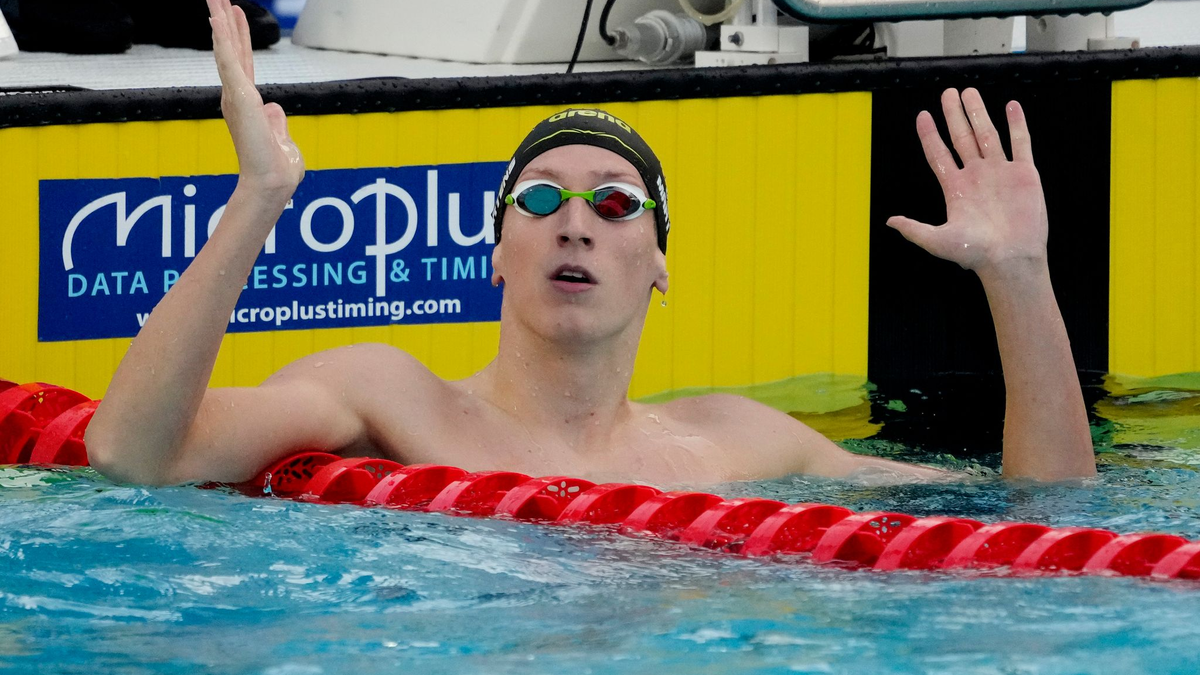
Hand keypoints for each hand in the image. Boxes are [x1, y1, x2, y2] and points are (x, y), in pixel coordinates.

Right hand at [208, 0, 303, 193]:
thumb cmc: (277, 169)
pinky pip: (229, 61)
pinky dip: (223, 39)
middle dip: (224, 22)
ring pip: (225, 51)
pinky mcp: (239, 97)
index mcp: (247, 103)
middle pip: (230, 51)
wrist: (272, 183)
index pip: (242, 62)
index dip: (238, 36)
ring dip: (219, 22)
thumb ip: (276, 121)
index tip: (234, 14)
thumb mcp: (280, 138)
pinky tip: (217, 18)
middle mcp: (236, 96)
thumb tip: (275, 108)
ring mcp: (236, 96)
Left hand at [887, 88, 1046, 276]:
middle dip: (954, 115)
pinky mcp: (1023, 174)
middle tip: (947, 93)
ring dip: (979, 113)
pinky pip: (1020, 143)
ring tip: (970, 92)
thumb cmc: (975, 254)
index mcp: (955, 188)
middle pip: (962, 138)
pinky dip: (1017, 125)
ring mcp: (1000, 172)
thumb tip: (890, 221)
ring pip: (987, 135)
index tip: (922, 116)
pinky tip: (1011, 106)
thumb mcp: (938, 241)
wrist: (1010, 260)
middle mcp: (976, 176)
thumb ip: (914, 230)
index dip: (930, 136)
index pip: (939, 154)